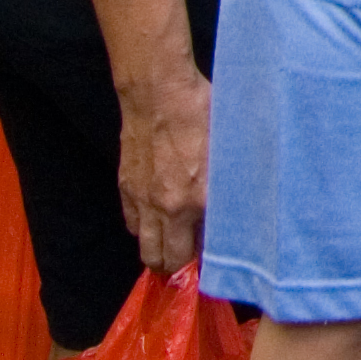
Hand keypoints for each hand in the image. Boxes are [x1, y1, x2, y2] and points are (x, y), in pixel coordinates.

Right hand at [116, 69, 208, 273]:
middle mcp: (169, 207)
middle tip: (190, 259)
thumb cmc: (201, 111)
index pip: (201, 250)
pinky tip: (157, 220)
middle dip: (178, 266)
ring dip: (158, 251)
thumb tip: (233, 206)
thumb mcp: (227, 148)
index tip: (215, 255)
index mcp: (199, 198)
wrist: (158, 93)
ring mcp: (143, 200)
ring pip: (145, 248)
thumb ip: (228, 184)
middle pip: (166, 260)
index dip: (208, 258)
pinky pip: (132, 224)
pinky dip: (143, 229)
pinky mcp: (126, 188)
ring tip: (173, 245)